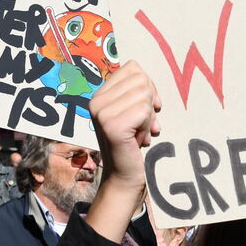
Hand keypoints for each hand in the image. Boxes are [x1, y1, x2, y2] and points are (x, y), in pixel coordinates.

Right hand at [90, 61, 160, 189]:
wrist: (124, 177)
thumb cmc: (132, 143)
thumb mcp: (132, 112)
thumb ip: (136, 92)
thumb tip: (148, 79)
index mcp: (99, 95)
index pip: (133, 68)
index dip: (148, 86)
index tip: (148, 108)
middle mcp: (96, 101)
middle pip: (141, 79)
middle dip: (149, 102)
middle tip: (143, 125)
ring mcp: (102, 113)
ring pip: (144, 94)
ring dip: (149, 117)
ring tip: (139, 133)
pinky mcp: (112, 126)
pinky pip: (144, 111)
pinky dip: (148, 127)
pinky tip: (139, 140)